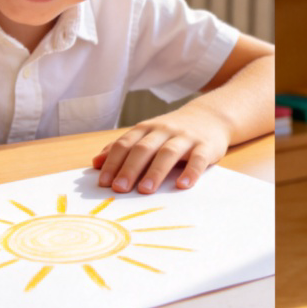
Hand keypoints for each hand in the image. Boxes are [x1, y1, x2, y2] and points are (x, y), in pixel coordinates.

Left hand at [92, 105, 230, 193]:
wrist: (210, 117)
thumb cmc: (172, 132)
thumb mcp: (146, 135)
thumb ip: (123, 148)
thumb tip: (96, 163)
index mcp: (146, 129)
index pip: (125, 144)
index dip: (113, 163)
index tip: (103, 183)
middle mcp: (164, 130)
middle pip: (144, 148)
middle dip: (130, 169)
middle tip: (119, 189)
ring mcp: (185, 137)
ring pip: (168, 152)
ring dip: (155, 171)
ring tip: (145, 190)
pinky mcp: (206, 146)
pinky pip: (198, 158)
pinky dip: (191, 171)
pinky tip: (183, 185)